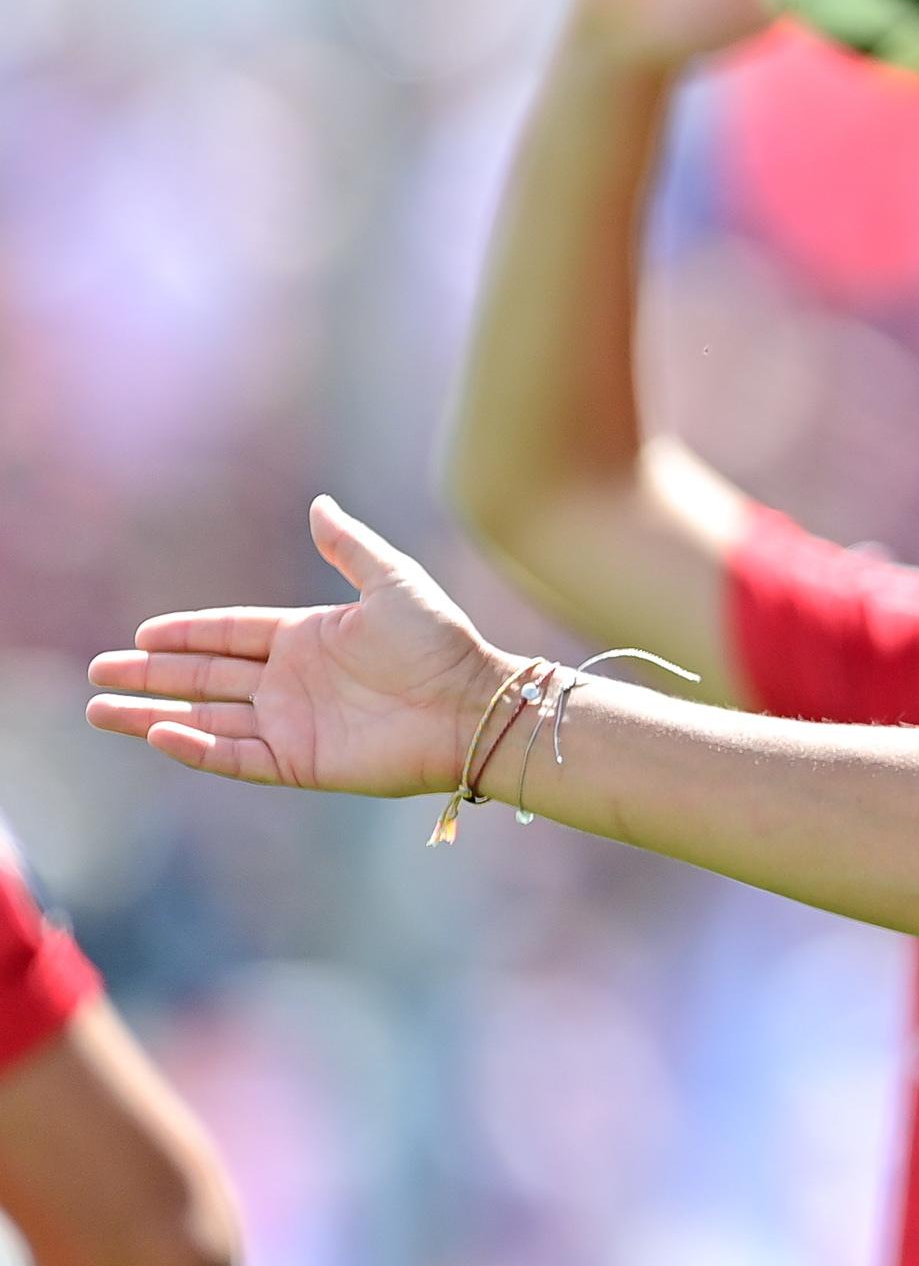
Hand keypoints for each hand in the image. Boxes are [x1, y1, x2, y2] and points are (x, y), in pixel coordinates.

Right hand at [86, 499, 513, 798]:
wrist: (473, 705)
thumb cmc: (441, 642)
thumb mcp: (393, 582)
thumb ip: (349, 546)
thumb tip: (319, 503)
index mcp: (308, 638)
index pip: (230, 634)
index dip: (186, 633)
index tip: (141, 632)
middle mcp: (292, 682)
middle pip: (205, 677)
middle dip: (151, 674)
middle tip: (98, 672)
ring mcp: (293, 724)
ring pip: (206, 719)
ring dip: (153, 713)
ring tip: (100, 710)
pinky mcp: (300, 762)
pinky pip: (235, 755)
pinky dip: (195, 747)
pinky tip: (158, 732)